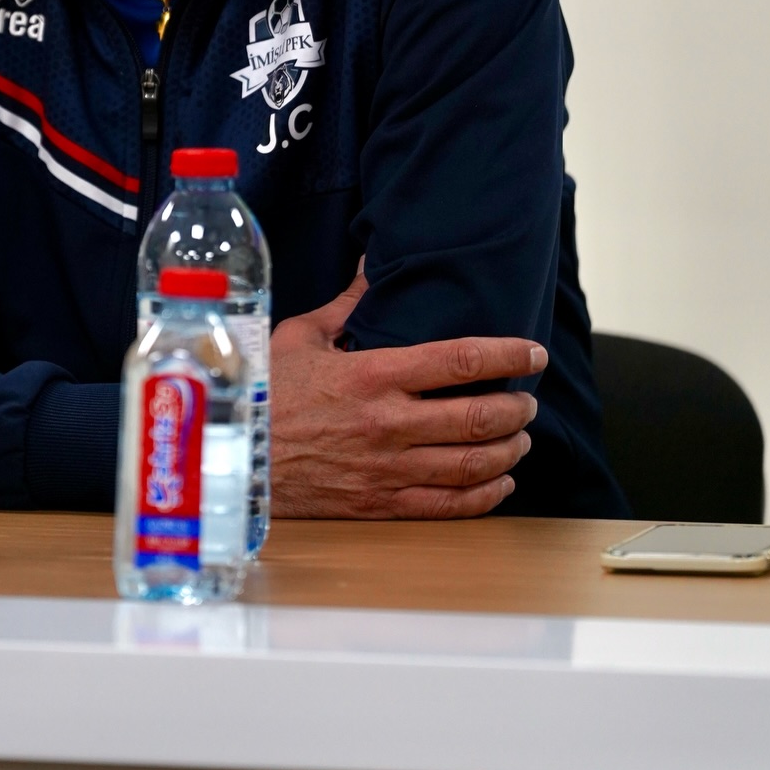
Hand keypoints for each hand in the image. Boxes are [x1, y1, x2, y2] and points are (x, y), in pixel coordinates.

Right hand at [270, 263, 544, 518]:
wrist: (236, 460)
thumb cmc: (264, 394)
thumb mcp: (300, 337)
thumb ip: (347, 304)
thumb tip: (373, 264)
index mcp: (371, 375)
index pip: (458, 361)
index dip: (506, 355)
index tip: (533, 351)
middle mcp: (388, 423)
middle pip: (478, 416)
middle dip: (517, 407)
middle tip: (529, 399)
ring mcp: (388, 469)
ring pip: (473, 463)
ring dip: (509, 449)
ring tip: (520, 437)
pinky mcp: (382, 504)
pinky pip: (449, 505)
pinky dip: (485, 495)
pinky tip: (500, 481)